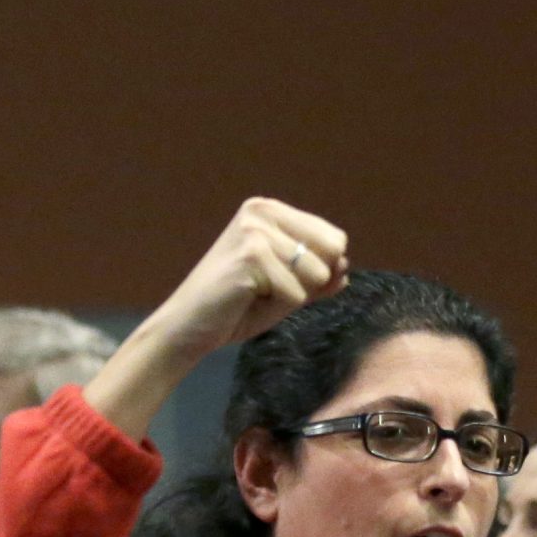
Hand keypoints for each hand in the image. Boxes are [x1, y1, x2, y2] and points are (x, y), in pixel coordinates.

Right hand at [134, 198, 348, 366]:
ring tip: (255, 293)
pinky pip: (296, 293)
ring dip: (290, 295)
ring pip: (316, 275)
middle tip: (267, 289)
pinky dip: (277, 307)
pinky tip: (245, 299)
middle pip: (332, 253)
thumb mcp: (288, 289)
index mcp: (271, 210)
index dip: (322, 271)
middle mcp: (262, 210)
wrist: (191, 326)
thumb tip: (345, 267)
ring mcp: (255, 230)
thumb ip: (320, 278)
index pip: (335, 238)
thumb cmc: (238, 306)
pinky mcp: (251, 255)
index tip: (283, 280)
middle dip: (308, 283)